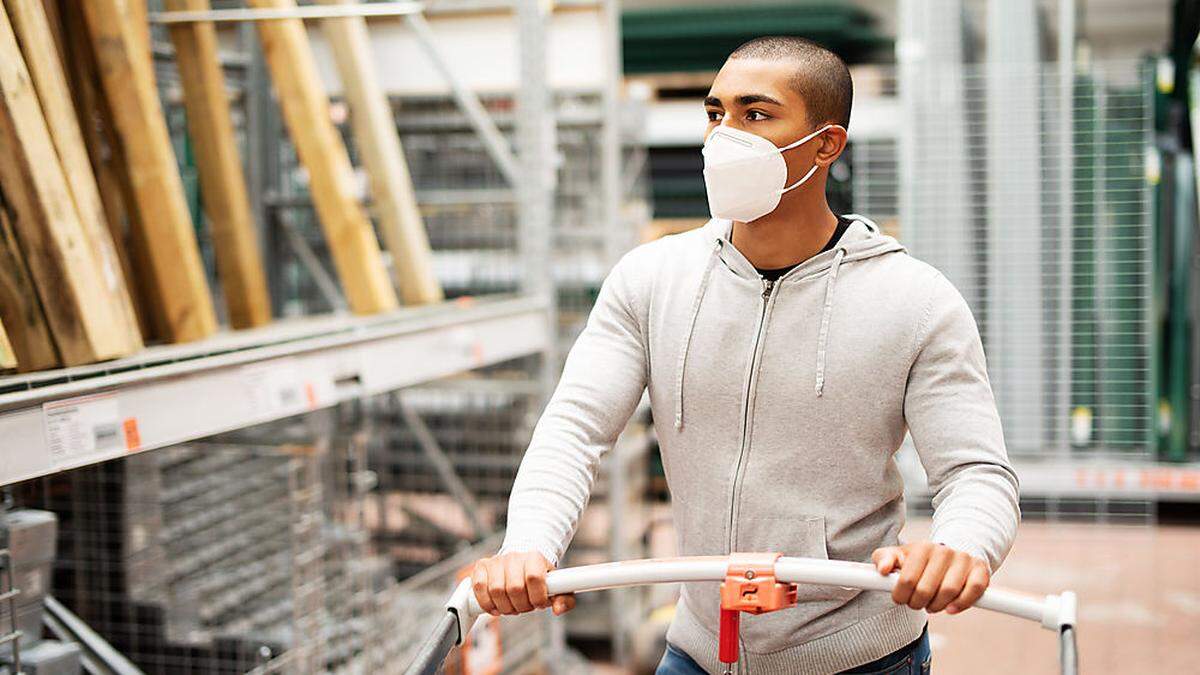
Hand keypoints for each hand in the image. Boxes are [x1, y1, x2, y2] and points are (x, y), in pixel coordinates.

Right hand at [471, 551, 575, 616]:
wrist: (522, 561)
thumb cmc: (540, 576)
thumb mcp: (557, 587)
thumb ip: (564, 599)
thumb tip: (558, 610)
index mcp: (534, 557)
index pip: (534, 578)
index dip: (536, 597)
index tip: (539, 604)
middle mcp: (514, 556)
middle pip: (514, 588)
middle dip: (521, 605)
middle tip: (524, 607)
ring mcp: (496, 561)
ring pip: (496, 590)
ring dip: (504, 607)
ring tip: (511, 606)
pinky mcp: (481, 567)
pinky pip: (479, 587)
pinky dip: (486, 602)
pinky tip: (495, 606)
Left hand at [872, 541, 989, 614]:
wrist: (950, 554)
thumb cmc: (919, 560)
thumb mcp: (898, 556)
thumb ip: (884, 559)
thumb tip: (882, 570)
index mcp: (922, 547)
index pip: (907, 580)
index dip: (901, 595)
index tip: (900, 599)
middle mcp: (944, 551)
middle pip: (926, 590)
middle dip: (917, 603)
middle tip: (916, 603)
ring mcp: (964, 560)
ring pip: (948, 592)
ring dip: (937, 606)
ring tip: (931, 605)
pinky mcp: (980, 570)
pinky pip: (973, 591)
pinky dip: (961, 604)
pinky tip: (950, 609)